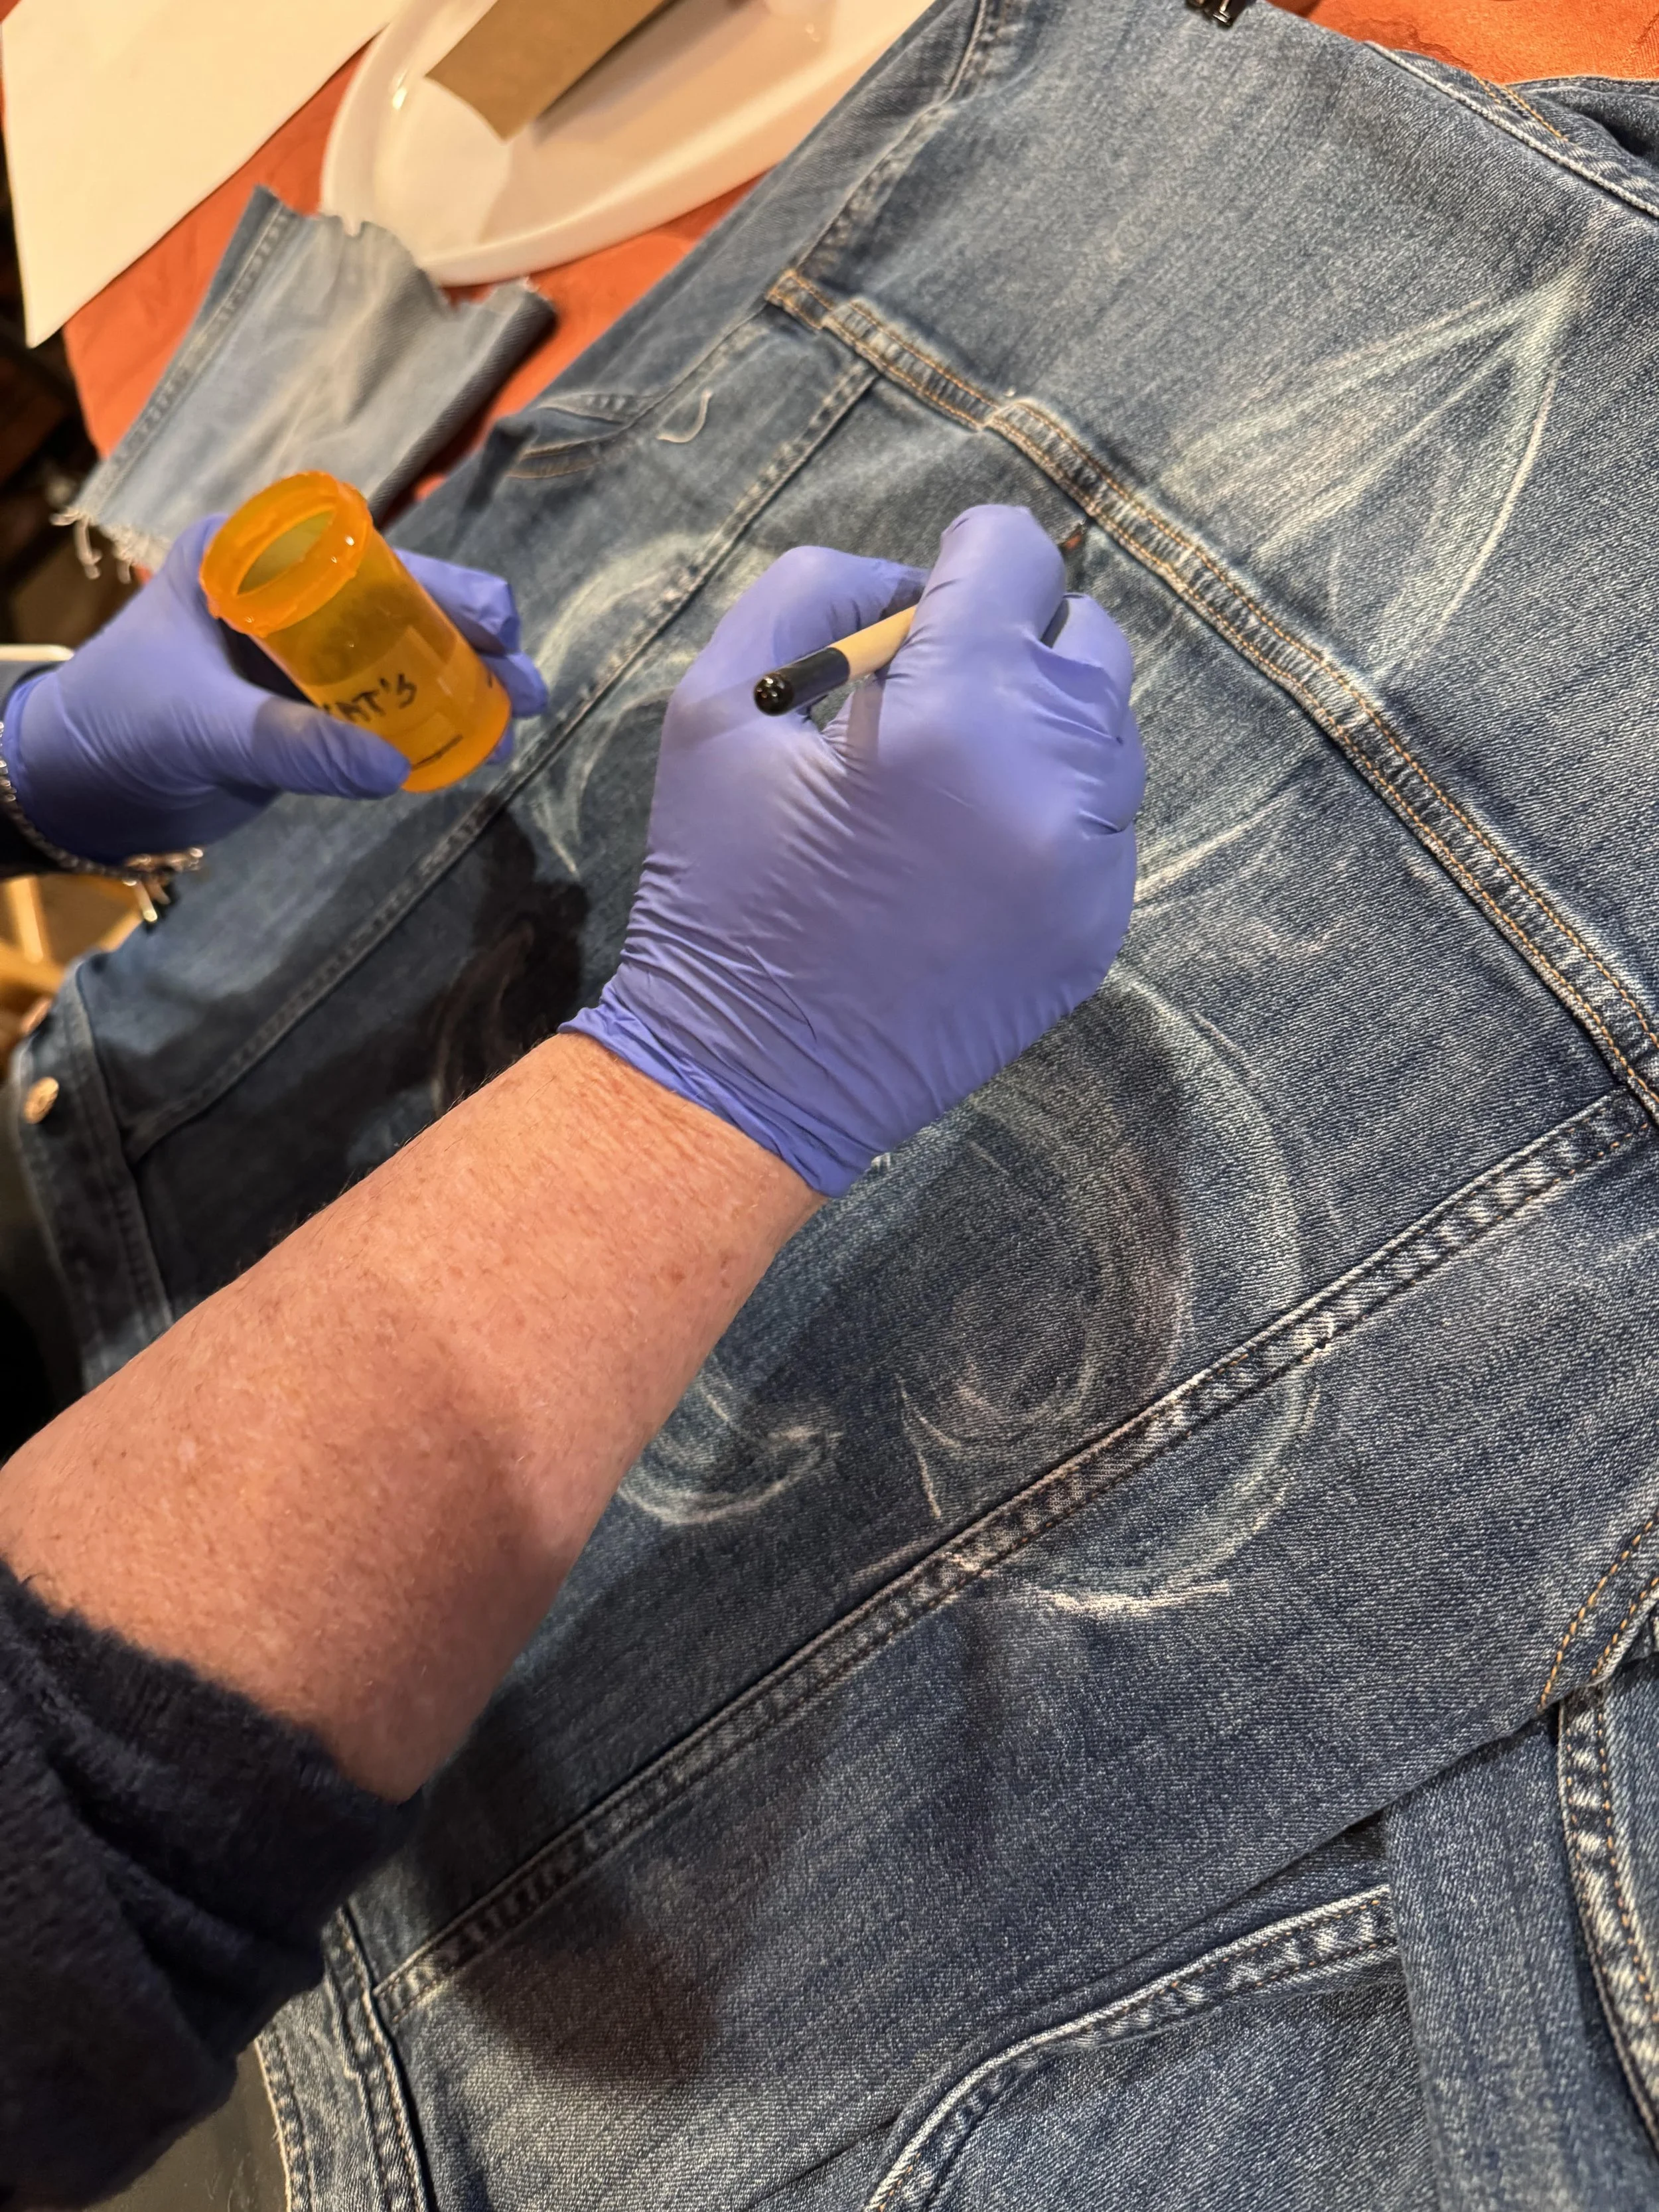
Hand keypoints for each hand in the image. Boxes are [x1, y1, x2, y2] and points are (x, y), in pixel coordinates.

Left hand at [0, 515, 547, 865]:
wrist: (76, 790)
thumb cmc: (117, 724)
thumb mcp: (200, 725)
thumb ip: (291, 745)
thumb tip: (393, 769)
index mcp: (248, 561)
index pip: (361, 555)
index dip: (437, 583)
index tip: (492, 620)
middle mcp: (284, 599)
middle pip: (397, 605)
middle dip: (468, 639)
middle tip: (523, 678)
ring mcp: (299, 658)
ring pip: (398, 660)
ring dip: (459, 688)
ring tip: (517, 717)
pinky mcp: (305, 714)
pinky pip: (380, 714)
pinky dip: (425, 731)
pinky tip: (470, 750)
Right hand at [567, 504, 1143, 1194]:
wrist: (753, 1075)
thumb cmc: (721, 884)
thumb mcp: (716, 704)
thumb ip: (816, 593)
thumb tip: (911, 580)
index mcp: (956, 710)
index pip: (1018, 554)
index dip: (958, 563)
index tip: (919, 611)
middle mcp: (1052, 778)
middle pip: (1085, 635)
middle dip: (1008, 644)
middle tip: (923, 704)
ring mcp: (1088, 863)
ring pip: (1108, 729)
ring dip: (1038, 726)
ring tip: (942, 784)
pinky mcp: (1097, 929)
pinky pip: (1103, 822)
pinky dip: (1047, 814)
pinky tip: (961, 858)